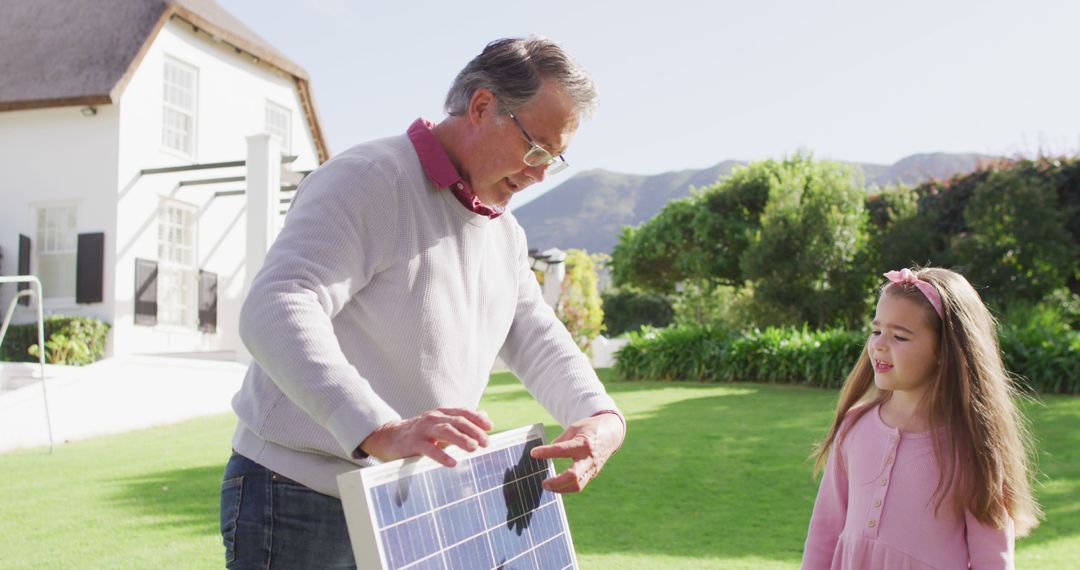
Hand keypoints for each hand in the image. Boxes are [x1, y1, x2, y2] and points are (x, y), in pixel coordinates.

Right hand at [359, 408, 492, 467]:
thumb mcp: (440, 425)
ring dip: (461, 439)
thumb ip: (461, 422)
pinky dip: (441, 455)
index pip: (462, 412)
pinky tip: (452, 463)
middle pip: (456, 421)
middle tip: (486, 442)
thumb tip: (485, 417)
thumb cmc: (419, 433)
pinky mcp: (413, 443)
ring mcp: (422, 430)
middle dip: (473, 431)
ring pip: (445, 431)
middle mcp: (432, 418)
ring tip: (473, 448)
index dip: (477, 418)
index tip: (490, 427)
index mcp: (440, 414)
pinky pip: (429, 448)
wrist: (388, 437)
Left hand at [530, 413, 623, 492]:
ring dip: (560, 488)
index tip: (534, 453)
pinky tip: (556, 486)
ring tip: (547, 486)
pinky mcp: (592, 474)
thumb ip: (560, 441)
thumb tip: (545, 452)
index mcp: (584, 443)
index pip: (563, 450)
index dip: (547, 452)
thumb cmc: (589, 429)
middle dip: (557, 482)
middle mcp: (589, 458)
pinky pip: (579, 485)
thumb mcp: (574, 428)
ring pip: (577, 485)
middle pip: (573, 476)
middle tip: (543, 483)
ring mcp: (592, 468)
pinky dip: (566, 488)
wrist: (611, 434)